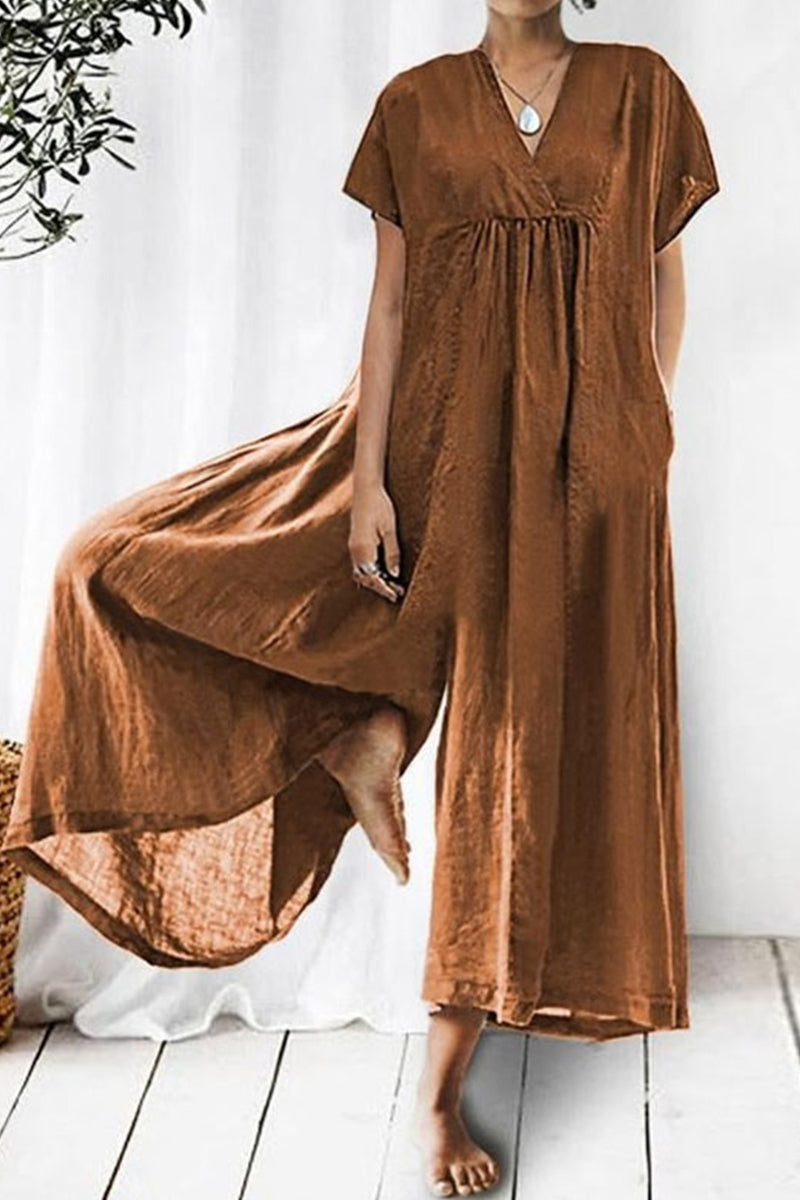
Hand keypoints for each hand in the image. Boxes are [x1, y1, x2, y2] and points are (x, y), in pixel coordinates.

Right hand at [348, 484, 404, 602]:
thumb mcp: (390, 530)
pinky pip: (361, 565)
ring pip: (362, 572)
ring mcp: (353, 547)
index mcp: (363, 549)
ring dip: (376, 581)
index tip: (395, 594)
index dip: (384, 588)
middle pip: (365, 578)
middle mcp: (354, 551)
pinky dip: (372, 572)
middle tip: (397, 593)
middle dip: (380, 587)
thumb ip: (392, 553)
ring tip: (393, 585)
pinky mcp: (355, 544)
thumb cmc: (380, 507)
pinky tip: (384, 572)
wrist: (366, 490)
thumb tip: (394, 574)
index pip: (372, 577)